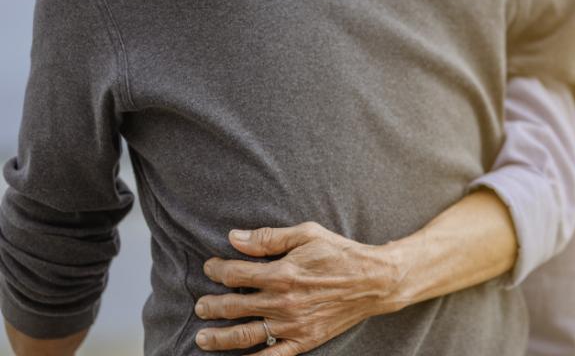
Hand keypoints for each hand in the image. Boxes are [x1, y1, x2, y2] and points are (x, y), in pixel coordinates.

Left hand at [193, 222, 407, 354]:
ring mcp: (292, 325)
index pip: (235, 274)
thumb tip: (234, 238)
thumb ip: (269, 237)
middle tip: (200, 305)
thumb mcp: (307, 234)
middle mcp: (283, 302)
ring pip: (244, 335)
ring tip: (203, 338)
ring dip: (219, 338)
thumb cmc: (340, 253)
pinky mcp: (304, 341)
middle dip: (211, 306)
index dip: (216, 270)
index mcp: (281, 273)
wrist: (374, 281)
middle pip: (233, 306)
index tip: (210, 267)